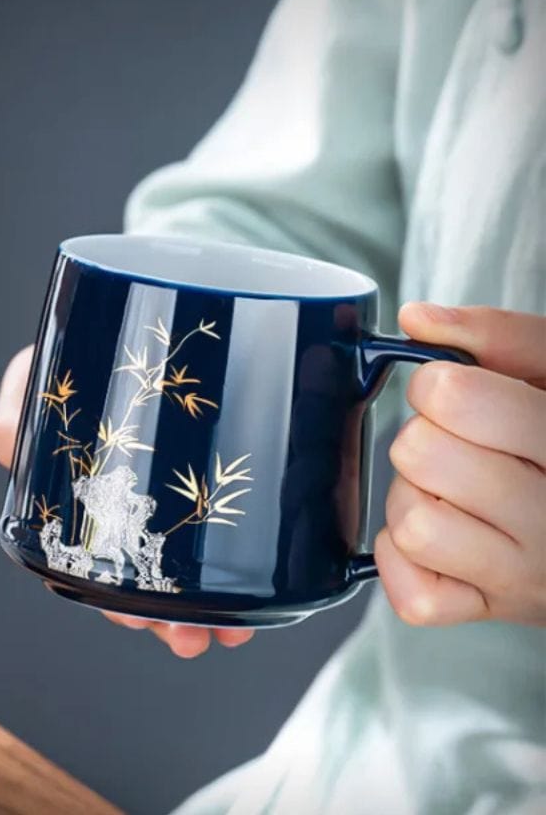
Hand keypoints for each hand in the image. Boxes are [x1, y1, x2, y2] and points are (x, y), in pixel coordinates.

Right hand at [0, 345, 252, 656]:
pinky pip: (233, 527)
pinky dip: (248, 561)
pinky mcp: (215, 472)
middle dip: (167, 618)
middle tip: (191, 638)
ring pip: (190, 565)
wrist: (138, 304)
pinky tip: (266, 583)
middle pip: (144, 576)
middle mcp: (126, 502)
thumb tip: (8, 444)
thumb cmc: (75, 350)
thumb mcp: (34, 379)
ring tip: (235, 630)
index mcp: (81, 495)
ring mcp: (172, 490)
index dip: (111, 599)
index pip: (89, 564)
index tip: (137, 618)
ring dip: (211, 605)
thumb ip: (16, 415)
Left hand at [376, 303, 545, 626]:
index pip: (455, 396)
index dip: (437, 385)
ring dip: (413, 497)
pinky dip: (404, 560)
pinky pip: (413, 596)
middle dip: (424, 437)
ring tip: (452, 490)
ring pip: (412, 523)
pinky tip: (441, 533)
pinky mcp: (494, 612)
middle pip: (419, 454)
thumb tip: (418, 319)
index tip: (457, 394)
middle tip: (459, 444)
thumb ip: (499, 335)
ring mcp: (527, 576)